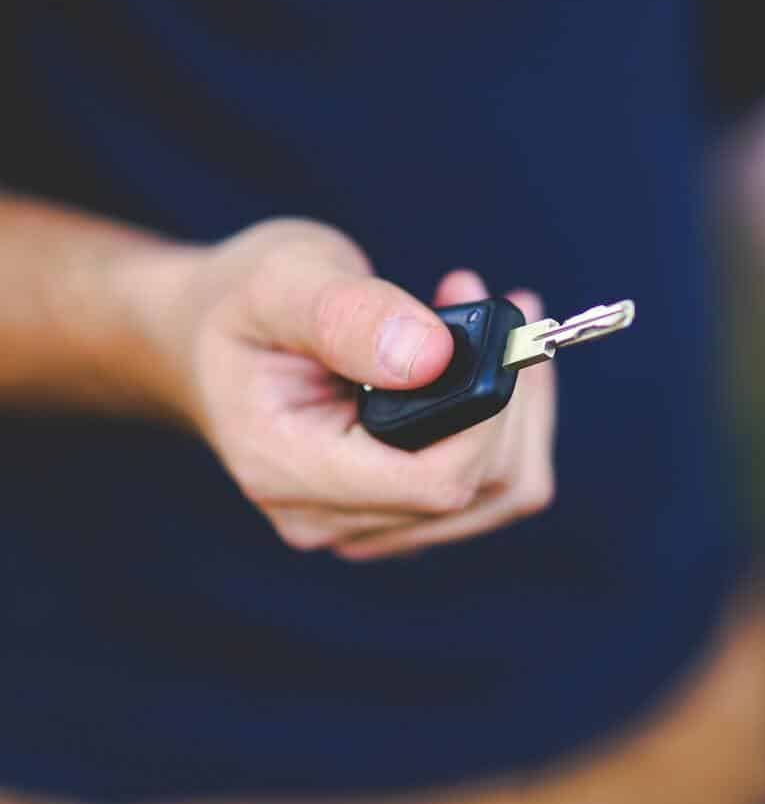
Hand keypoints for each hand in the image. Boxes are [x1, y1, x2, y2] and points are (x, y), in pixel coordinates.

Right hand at [150, 218, 555, 559]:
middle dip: (509, 396)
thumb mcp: (282, 279)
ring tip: (483, 320)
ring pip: (500, 494)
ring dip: (518, 406)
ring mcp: (365, 524)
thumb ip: (350, 315)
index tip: (493, 331)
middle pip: (479, 491)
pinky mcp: (398, 511)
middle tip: (491, 300)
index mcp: (288, 470)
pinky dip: (507, 422)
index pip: (434, 484)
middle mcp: (329, 517)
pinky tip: (478, 360)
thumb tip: (432, 356)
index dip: (488, 416)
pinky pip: (490, 485)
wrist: (207, 339)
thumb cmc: (239, 304)